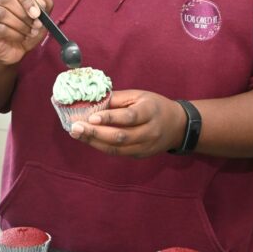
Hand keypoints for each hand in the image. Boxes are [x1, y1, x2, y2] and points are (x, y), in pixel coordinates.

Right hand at [0, 0, 52, 65]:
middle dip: (24, 13)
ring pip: (2, 13)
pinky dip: (16, 34)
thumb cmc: (24, 28)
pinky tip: (21, 38)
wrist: (12, 50)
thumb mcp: (39, 17)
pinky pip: (1, 29)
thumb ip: (44, 6)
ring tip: (30, 32)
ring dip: (21, 24)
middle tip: (36, 24)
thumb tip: (42, 2)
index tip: (37, 13)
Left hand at [69, 90, 186, 157]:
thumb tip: (93, 101)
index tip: (91, 117)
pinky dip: (101, 146)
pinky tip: (88, 139)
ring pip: (117, 148)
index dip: (110, 118)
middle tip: (75, 127)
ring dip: (94, 142)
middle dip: (95, 133)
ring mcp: (145, 146)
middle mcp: (149, 131)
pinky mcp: (140, 155)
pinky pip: (118, 153)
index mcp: (150, 111)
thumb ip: (117, 99)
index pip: (129, 117)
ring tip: (76, 134)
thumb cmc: (154, 106)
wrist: (177, 126)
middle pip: (120, 136)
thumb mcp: (139, 96)